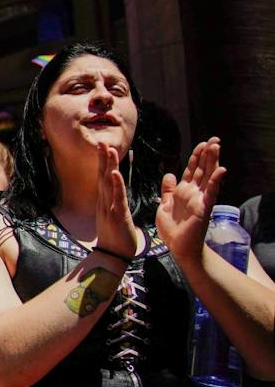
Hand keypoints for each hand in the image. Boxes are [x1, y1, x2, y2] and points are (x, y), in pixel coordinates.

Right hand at [95, 143, 139, 260]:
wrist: (113, 256)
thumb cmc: (116, 237)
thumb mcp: (113, 216)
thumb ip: (113, 203)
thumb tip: (113, 194)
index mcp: (105, 201)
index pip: (103, 177)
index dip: (103, 162)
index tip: (103, 146)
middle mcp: (105, 201)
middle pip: (103, 176)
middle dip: (102, 158)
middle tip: (101, 141)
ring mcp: (110, 207)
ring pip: (108, 183)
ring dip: (108, 165)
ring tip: (108, 149)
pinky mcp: (117, 215)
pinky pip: (117, 198)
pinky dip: (115, 184)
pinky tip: (114, 173)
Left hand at [158, 138, 226, 264]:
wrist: (177, 248)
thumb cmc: (173, 229)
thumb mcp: (165, 205)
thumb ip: (168, 190)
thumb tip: (170, 174)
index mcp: (184, 191)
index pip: (192, 170)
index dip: (196, 157)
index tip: (201, 144)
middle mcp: (194, 193)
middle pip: (202, 169)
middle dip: (208, 154)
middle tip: (214, 139)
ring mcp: (201, 199)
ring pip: (208, 176)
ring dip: (213, 161)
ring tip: (216, 146)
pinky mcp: (204, 208)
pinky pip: (211, 193)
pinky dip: (215, 181)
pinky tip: (221, 170)